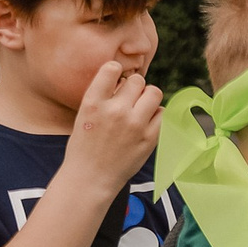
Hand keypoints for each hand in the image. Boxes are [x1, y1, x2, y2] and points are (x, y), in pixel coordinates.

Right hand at [63, 60, 164, 192]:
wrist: (90, 177)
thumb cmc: (85, 145)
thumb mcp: (84, 115)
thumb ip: (103, 96)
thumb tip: (126, 81)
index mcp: (93, 103)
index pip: (112, 68)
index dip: (116, 71)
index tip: (116, 80)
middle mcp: (114, 110)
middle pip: (138, 80)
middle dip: (135, 87)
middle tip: (129, 99)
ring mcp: (134, 124)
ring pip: (154, 93)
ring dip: (148, 98)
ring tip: (140, 108)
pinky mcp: (149, 138)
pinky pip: (163, 113)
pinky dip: (156, 115)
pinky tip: (146, 122)